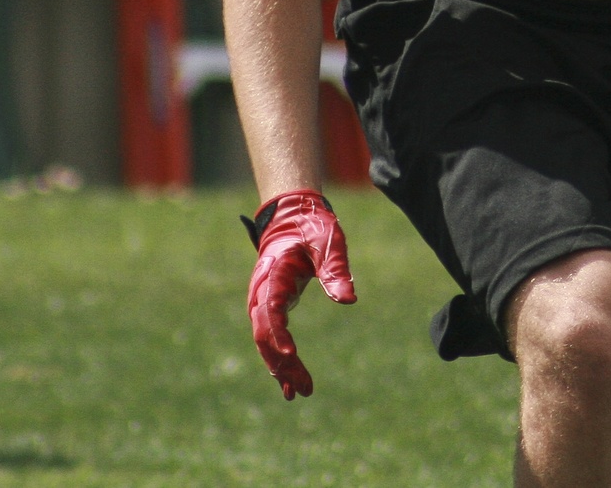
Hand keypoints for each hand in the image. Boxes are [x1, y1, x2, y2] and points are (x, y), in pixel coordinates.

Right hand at [242, 190, 356, 399]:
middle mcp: (261, 291)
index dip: (278, 334)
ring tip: (299, 393)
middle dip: (282, 363)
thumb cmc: (313, 227)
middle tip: (303, 389)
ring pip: (265, 340)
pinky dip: (279, 359)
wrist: (292, 217)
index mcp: (273, 273)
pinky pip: (270, 337)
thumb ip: (336, 269)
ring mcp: (262, 300)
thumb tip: (349, 300)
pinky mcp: (269, 307)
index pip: (270, 309)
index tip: (291, 355)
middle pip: (265, 333)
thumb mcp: (329, 241)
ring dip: (280, 367)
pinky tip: (290, 381)